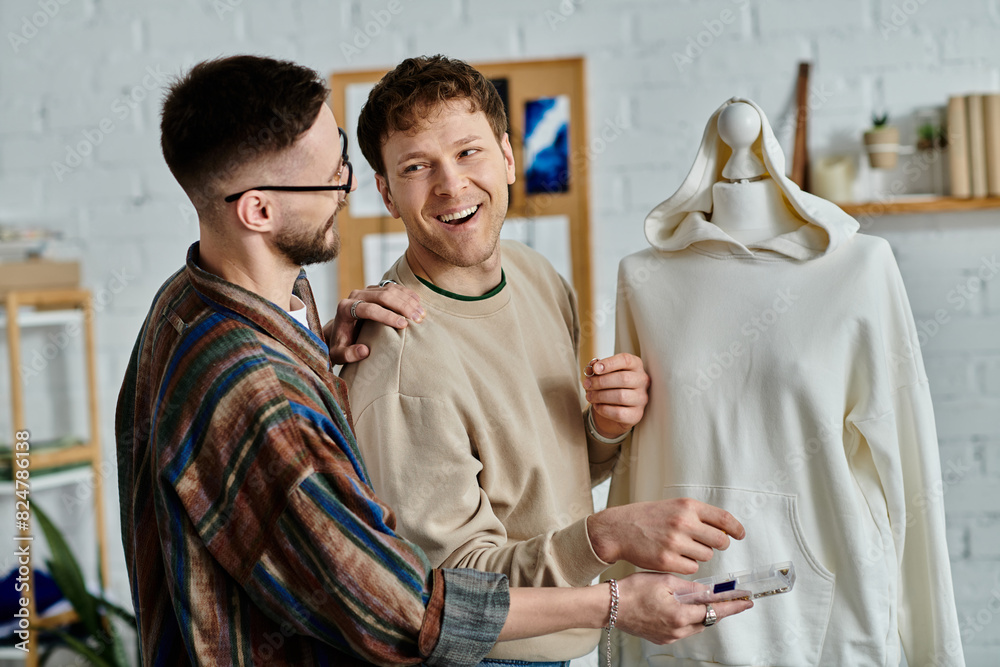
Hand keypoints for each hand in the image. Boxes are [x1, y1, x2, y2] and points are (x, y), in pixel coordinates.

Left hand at [323, 282, 423, 364]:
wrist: (339, 331)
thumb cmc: (340, 344)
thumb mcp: (338, 354)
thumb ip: (348, 355)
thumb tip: (364, 351)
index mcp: (345, 308)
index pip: (368, 308)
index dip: (387, 316)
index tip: (404, 325)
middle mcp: (355, 295)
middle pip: (382, 295)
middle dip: (402, 307)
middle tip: (418, 319)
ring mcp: (366, 290)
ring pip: (390, 289)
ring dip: (408, 300)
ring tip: (422, 314)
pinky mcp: (375, 289)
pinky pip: (392, 287)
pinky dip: (406, 294)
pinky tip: (418, 302)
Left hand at [583, 353, 649, 438]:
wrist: (614, 406)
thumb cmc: (610, 384)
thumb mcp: (602, 373)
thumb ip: (596, 368)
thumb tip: (590, 368)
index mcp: (635, 365)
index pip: (626, 360)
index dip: (609, 363)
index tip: (594, 368)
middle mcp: (642, 380)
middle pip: (623, 379)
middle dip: (601, 382)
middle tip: (587, 384)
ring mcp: (641, 398)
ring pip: (621, 396)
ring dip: (600, 396)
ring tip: (589, 396)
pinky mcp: (637, 414)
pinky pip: (619, 413)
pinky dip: (604, 409)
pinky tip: (597, 405)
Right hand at [588, 499, 744, 573]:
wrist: (618, 529)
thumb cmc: (646, 518)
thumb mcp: (672, 506)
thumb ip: (697, 515)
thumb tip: (724, 530)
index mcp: (687, 506)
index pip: (724, 519)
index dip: (736, 529)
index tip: (739, 534)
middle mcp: (683, 522)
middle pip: (719, 541)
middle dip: (718, 545)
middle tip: (709, 544)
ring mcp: (675, 543)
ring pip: (706, 556)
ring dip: (700, 555)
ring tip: (683, 548)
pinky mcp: (667, 561)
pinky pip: (692, 568)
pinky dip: (687, 565)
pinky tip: (674, 557)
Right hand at [615, 572, 752, 643]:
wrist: (610, 606)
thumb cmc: (633, 590)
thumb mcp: (665, 580)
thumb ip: (691, 588)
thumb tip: (710, 591)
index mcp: (680, 615)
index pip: (715, 610)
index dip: (733, 606)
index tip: (747, 601)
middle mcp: (678, 630)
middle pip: (708, 620)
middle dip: (720, 609)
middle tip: (733, 599)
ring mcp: (669, 636)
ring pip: (696, 625)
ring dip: (703, 613)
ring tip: (708, 601)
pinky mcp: (661, 638)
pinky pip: (683, 628)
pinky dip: (688, 618)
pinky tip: (685, 607)